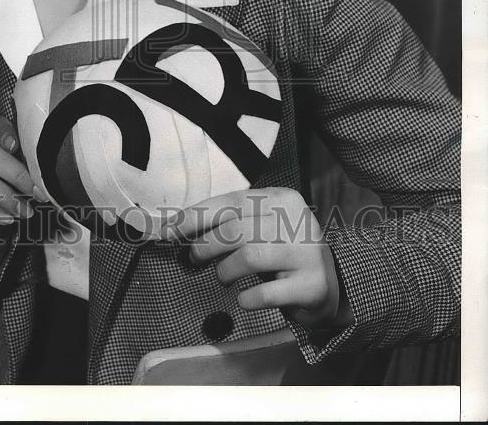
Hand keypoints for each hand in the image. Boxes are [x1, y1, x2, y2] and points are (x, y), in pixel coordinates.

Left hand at [164, 187, 353, 328]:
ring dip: (225, 270)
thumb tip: (177, 228)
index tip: (168, 231)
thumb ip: (228, 222)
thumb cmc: (281, 251)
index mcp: (281, 198)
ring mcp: (307, 253)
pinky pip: (267, 293)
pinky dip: (248, 298)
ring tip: (223, 277)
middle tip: (195, 259)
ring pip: (250, 256)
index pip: (231, 200)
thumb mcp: (260, 227)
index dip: (195, 216)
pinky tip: (244, 298)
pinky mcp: (311, 286)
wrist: (328, 284)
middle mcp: (297, 220)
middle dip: (206, 245)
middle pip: (237, 228)